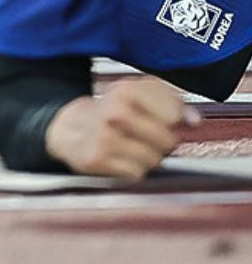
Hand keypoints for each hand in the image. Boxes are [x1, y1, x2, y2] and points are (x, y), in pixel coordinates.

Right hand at [44, 76, 197, 177]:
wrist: (69, 128)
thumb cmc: (112, 112)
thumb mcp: (138, 94)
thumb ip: (172, 102)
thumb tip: (194, 120)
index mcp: (126, 90)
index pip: (174, 113)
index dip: (173, 119)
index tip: (160, 117)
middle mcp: (115, 112)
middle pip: (168, 140)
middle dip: (161, 141)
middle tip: (143, 133)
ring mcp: (105, 137)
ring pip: (155, 160)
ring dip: (147, 157)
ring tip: (130, 145)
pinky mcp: (98, 159)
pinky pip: (137, 173)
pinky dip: (132, 169)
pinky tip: (120, 156)